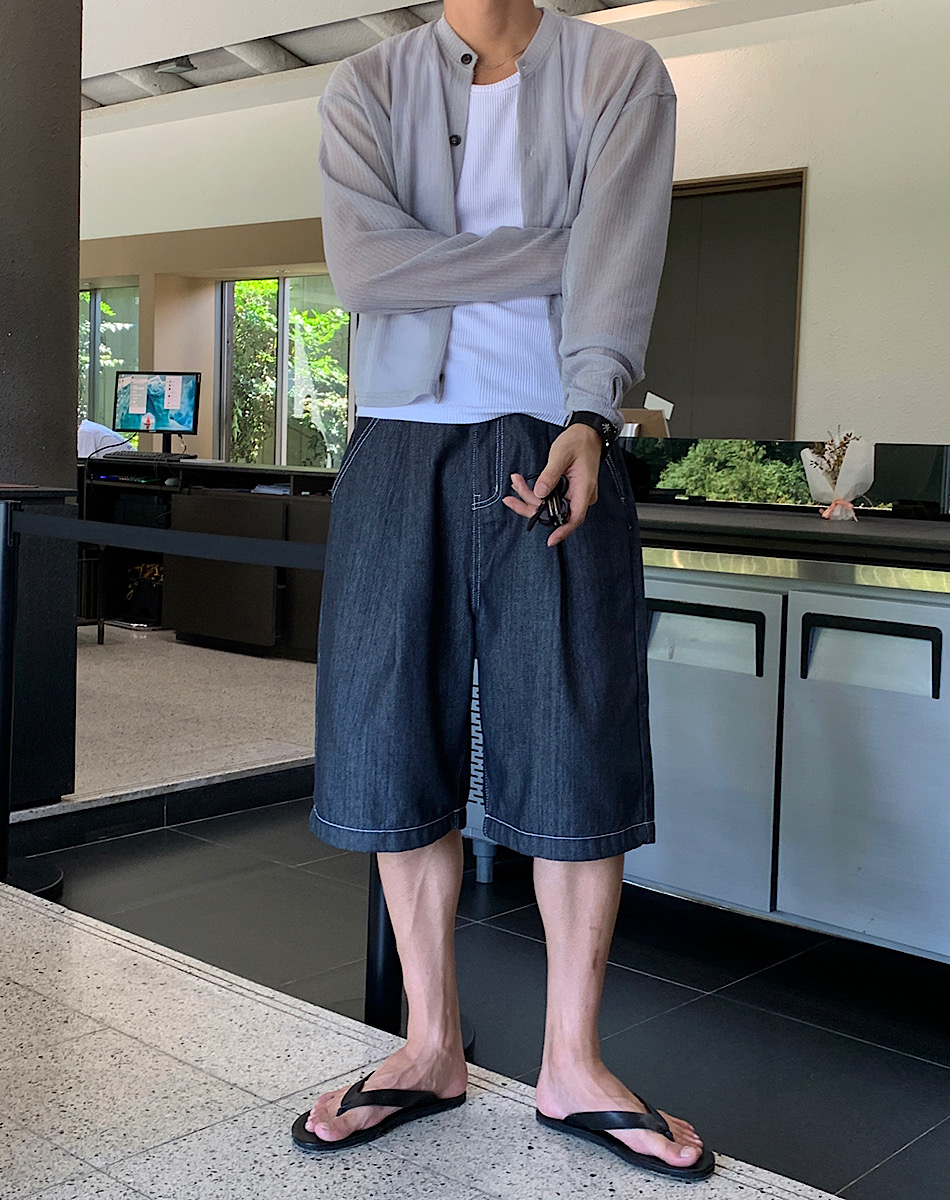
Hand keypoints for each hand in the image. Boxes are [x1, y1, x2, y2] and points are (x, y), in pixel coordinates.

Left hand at [502, 424, 601, 546]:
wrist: (588, 433)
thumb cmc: (579, 441)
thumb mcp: (561, 454)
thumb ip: (550, 474)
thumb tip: (539, 493)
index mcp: (584, 488)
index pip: (575, 517)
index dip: (562, 531)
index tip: (551, 541)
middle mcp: (581, 495)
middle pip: (555, 512)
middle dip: (531, 505)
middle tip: (513, 492)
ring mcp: (575, 494)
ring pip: (549, 505)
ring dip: (530, 497)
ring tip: (515, 482)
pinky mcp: (568, 491)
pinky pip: (551, 498)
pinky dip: (536, 493)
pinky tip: (522, 484)